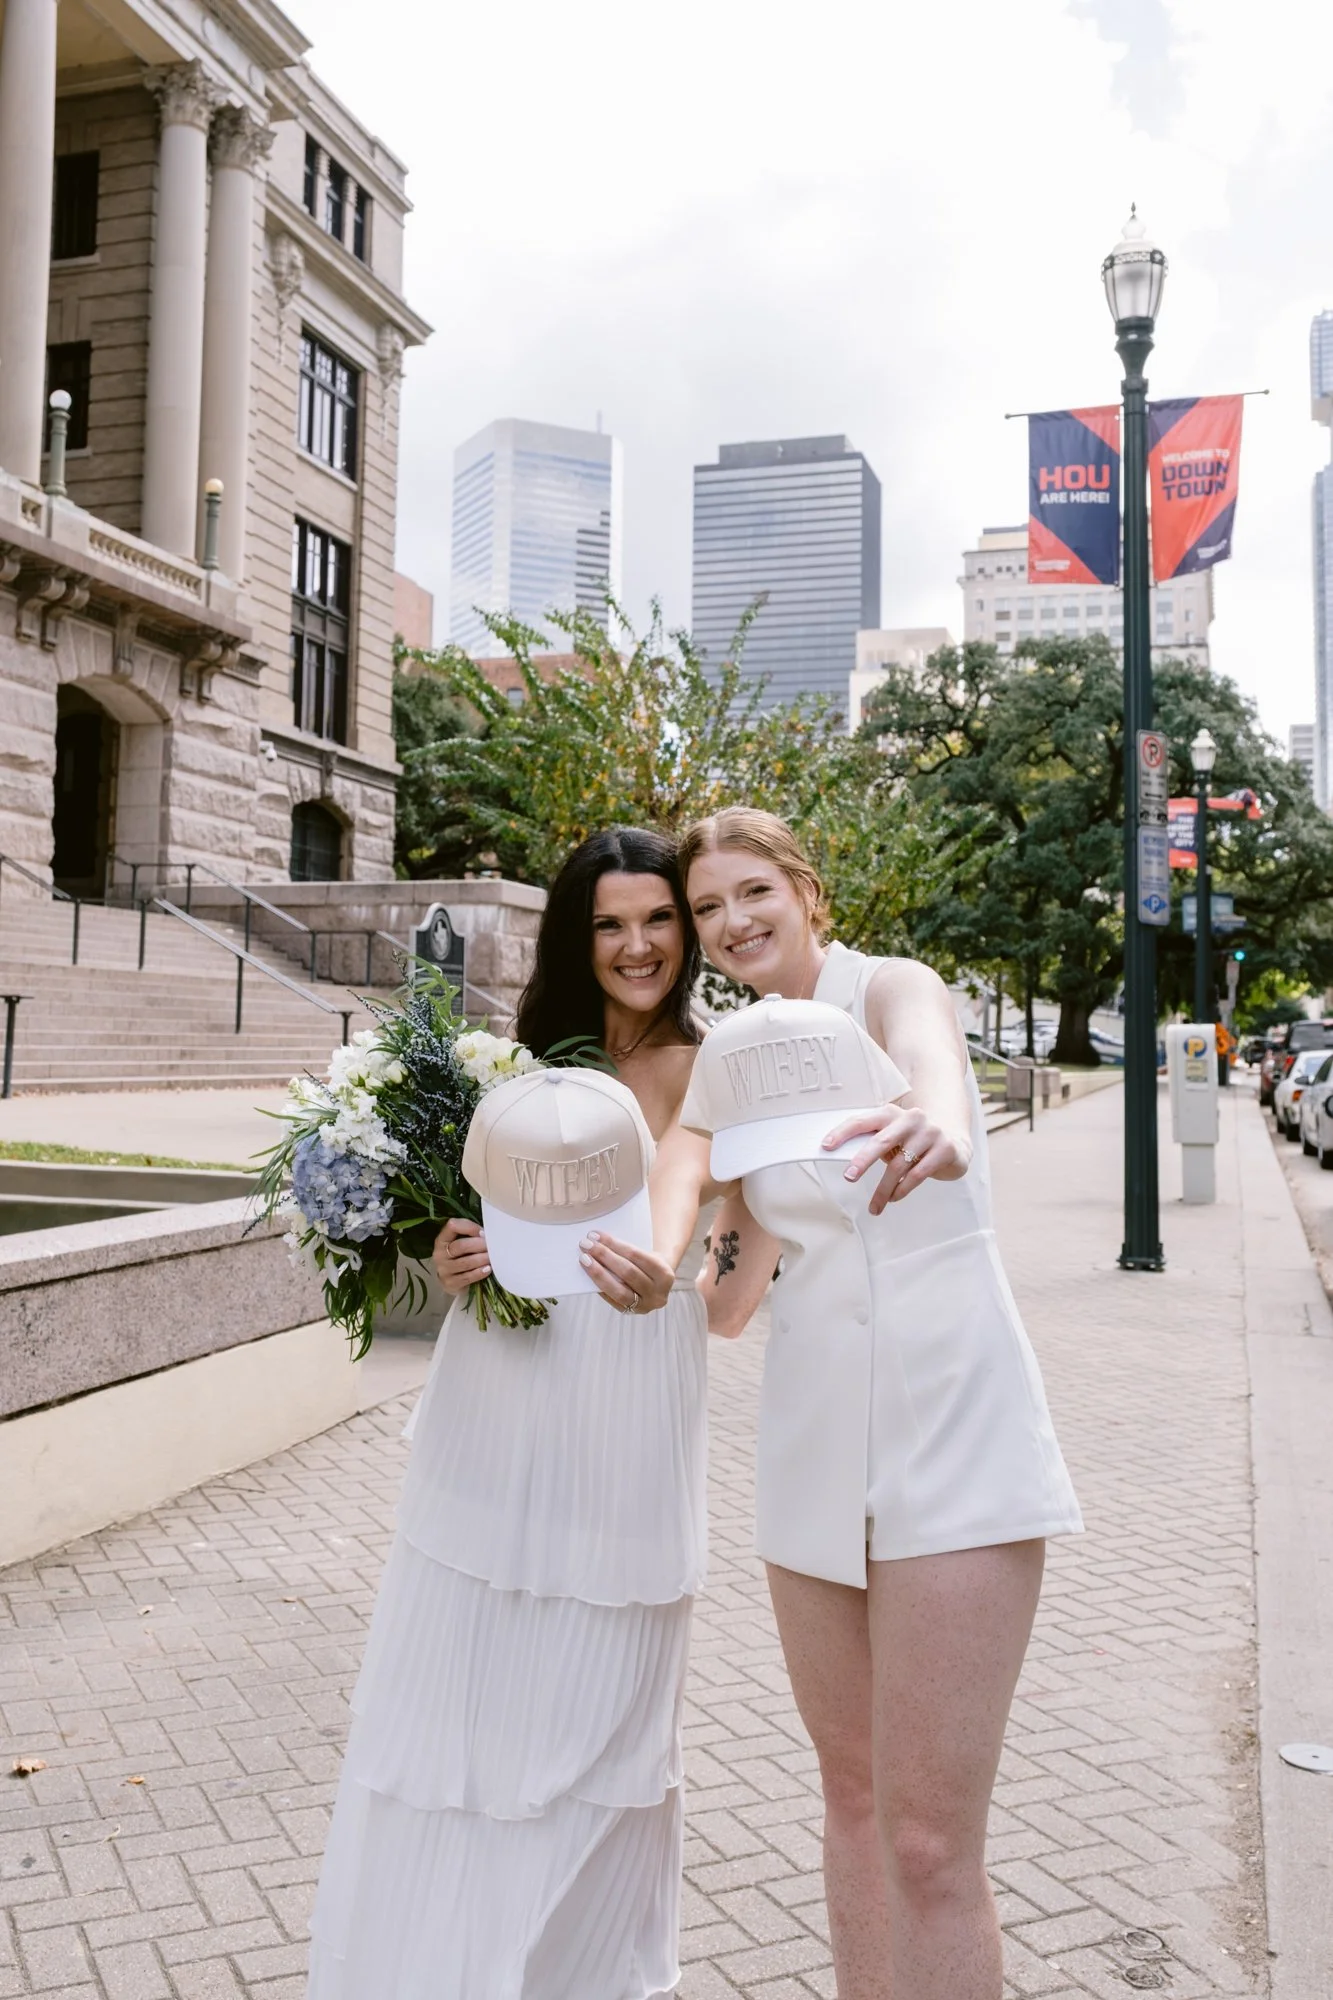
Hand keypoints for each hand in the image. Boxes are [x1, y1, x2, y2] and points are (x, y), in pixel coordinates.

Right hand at [434, 1217, 489, 1293]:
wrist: (454, 1281)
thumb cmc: (462, 1257)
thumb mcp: (463, 1243)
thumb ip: (471, 1236)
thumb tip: (488, 1234)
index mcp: (442, 1240)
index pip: (452, 1226)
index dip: (470, 1227)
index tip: (484, 1233)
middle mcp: (439, 1254)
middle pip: (460, 1246)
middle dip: (479, 1245)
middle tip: (493, 1246)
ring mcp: (443, 1270)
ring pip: (465, 1262)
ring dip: (482, 1259)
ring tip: (492, 1257)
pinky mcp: (450, 1283)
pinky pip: (467, 1277)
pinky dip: (479, 1272)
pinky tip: (488, 1269)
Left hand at [579, 1230, 675, 1316]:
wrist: (658, 1283)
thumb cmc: (647, 1263)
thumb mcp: (647, 1254)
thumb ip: (628, 1251)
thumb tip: (598, 1242)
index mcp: (664, 1274)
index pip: (636, 1255)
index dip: (614, 1244)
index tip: (595, 1235)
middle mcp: (657, 1293)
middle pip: (627, 1273)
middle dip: (604, 1256)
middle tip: (586, 1244)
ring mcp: (645, 1306)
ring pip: (618, 1291)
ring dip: (598, 1274)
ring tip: (584, 1260)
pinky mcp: (631, 1313)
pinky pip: (612, 1300)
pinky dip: (600, 1287)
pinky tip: (588, 1276)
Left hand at [821, 1103, 969, 1215]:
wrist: (955, 1143)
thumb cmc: (913, 1143)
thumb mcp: (893, 1138)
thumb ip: (873, 1143)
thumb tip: (843, 1159)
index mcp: (892, 1113)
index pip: (863, 1121)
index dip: (843, 1133)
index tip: (826, 1146)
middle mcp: (911, 1118)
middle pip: (881, 1141)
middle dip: (862, 1161)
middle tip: (848, 1177)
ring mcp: (930, 1133)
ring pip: (899, 1165)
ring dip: (883, 1189)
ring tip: (875, 1206)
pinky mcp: (945, 1149)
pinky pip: (917, 1174)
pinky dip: (902, 1189)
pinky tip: (894, 1198)